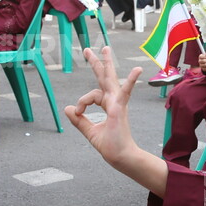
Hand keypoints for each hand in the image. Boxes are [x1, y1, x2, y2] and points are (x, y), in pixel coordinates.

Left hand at [65, 46, 142, 167]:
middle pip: (104, 78)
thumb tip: (67, 108)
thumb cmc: (110, 146)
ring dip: (107, 64)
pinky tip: (137, 70)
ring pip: (111, 79)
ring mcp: (118, 103)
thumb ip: (79, 120)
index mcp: (109, 105)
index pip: (92, 94)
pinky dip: (131, 81)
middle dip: (96, 63)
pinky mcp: (119, 108)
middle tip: (87, 50)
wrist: (120, 157)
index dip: (81, 102)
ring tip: (105, 48)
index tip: (77, 112)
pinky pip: (126, 91)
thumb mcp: (90, 131)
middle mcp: (114, 101)